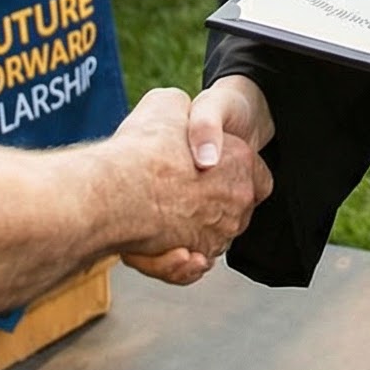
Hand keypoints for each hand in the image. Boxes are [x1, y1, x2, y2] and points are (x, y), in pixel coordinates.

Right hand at [110, 84, 271, 283]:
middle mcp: (237, 200)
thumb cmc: (142, 146)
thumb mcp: (167, 104)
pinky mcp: (191, 261)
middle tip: (173, 194)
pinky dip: (175, 262)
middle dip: (206, 204)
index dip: (228, 169)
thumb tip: (180, 115)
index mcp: (241, 159)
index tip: (203, 168)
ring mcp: (218, 234)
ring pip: (205, 238)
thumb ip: (184, 112)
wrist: (116, 189)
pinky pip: (185, 266)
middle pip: (230, 207)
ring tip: (158, 220)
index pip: (253, 173)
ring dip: (186, 233)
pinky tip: (162, 248)